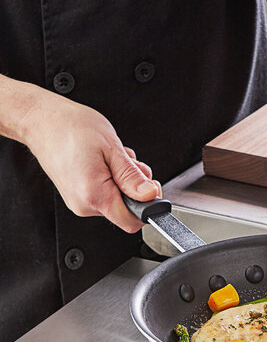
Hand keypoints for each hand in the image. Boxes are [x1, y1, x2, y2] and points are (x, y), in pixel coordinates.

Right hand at [20, 88, 159, 232]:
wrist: (41, 120)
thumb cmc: (71, 128)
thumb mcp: (111, 148)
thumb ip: (131, 176)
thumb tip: (149, 195)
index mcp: (93, 195)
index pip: (131, 220)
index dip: (147, 206)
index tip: (150, 188)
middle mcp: (84, 204)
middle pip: (125, 209)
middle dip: (135, 188)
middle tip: (129, 163)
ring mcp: (78, 202)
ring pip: (116, 200)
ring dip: (123, 181)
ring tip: (112, 158)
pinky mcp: (77, 196)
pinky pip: (104, 194)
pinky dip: (111, 180)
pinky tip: (103, 162)